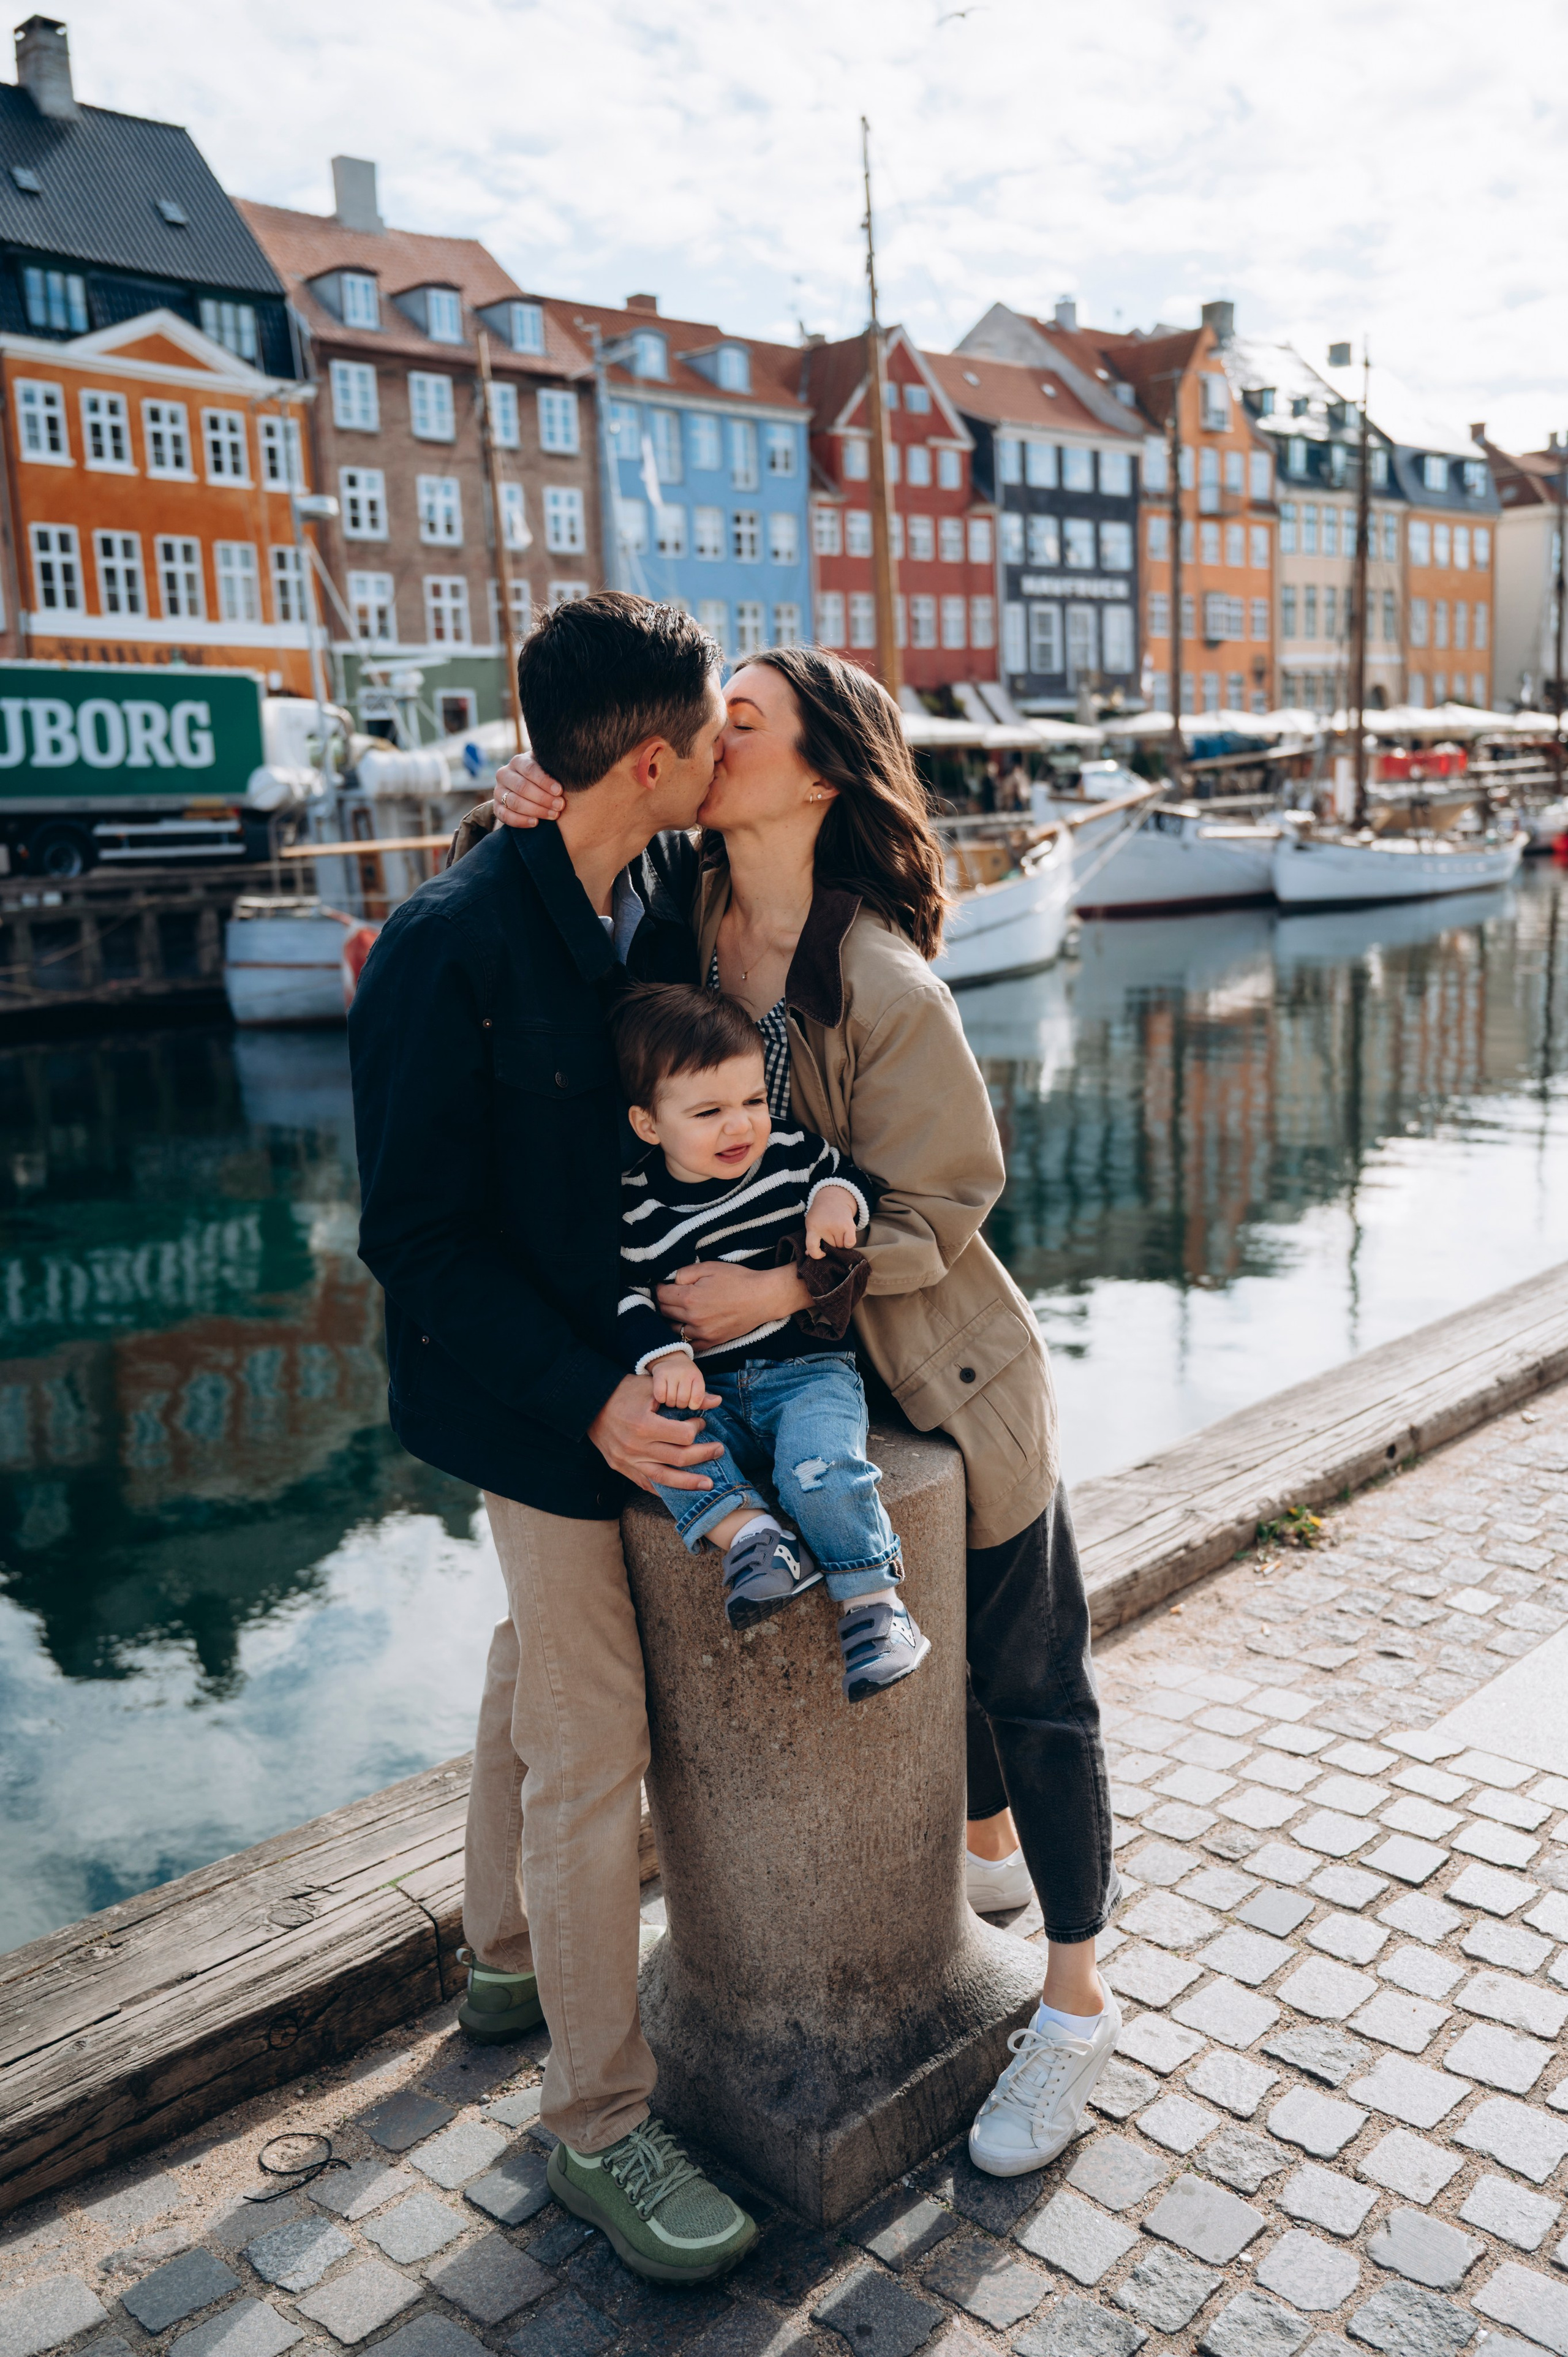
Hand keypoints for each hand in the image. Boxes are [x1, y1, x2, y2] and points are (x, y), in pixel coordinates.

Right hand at [493, 754, 566, 828]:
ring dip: (535, 810)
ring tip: (553, 815)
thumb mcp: (547, 768)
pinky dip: (520, 821)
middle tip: (560, 806)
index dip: (545, 781)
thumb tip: (569, 772)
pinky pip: (505, 816)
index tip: (560, 791)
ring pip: (514, 802)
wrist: (529, 788)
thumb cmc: (544, 777)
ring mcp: (498, 791)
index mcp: (518, 761)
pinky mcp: (497, 807)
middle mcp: (504, 774)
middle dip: (543, 798)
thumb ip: (554, 768)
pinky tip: (535, 823)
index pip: (529, 769)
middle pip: (522, 787)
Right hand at [587, 1373, 722, 1493]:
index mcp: (644, 1425)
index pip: (683, 1435)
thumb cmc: (622, 1392)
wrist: (588, 1405)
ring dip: (689, 1483)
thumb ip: (684, 1395)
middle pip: (679, 1458)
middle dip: (704, 1455)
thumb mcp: (652, 1387)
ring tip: (708, 1485)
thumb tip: (716, 1400)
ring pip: (665, 1478)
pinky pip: (647, 1484)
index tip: (700, 1421)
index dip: (696, 1428)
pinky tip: (680, 1492)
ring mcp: (628, 1461)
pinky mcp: (622, 1469)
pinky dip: (665, 1489)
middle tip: (719, 1450)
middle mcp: (636, 1447)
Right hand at [648, 1349, 706, 1410]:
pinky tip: (663, 1395)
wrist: (669, 1358)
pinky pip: (660, 1395)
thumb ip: (706, 1398)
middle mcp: (685, 1373)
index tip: (690, 1402)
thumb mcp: (697, 1386)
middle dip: (680, 1405)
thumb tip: (719, 1400)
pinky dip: (661, 1399)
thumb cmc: (685, 1378)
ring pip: (671, 1400)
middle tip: (679, 1400)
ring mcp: (672, 1373)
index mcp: (697, 1376)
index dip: (693, 1405)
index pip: (697, 1399)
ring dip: (670, 1403)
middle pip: (682, 1401)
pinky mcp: (659, 1374)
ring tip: (671, 1397)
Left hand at [656, 1260, 810, 1348]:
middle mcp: (693, 1318)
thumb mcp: (709, 1267)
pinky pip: (688, 1343)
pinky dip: (683, 1336)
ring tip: (676, 1310)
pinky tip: (686, 1326)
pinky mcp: (711, 1342)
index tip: (663, 1285)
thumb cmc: (737, 1279)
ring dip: (670, 1319)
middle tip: (669, 1295)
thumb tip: (671, 1282)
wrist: (762, 1298)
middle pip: (664, 1312)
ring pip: (672, 1329)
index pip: (661, 1295)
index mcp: (690, 1298)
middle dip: (663, 1302)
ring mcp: (702, 1333)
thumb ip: (685, 1273)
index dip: (660, 1287)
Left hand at [805, 1185, 858, 1258]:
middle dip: (831, 1244)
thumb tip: (808, 1254)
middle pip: (831, 1247)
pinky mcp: (849, 1225)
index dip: (816, 1254)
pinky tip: (846, 1236)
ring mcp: (838, 1226)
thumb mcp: (811, 1224)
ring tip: (837, 1232)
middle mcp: (825, 1227)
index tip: (821, 1254)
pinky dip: (848, 1243)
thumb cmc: (820, 1215)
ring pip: (841, 1246)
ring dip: (840, 1243)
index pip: (812, 1247)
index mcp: (813, 1227)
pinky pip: (850, 1243)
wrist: (833, 1198)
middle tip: (830, 1234)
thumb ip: (810, 1239)